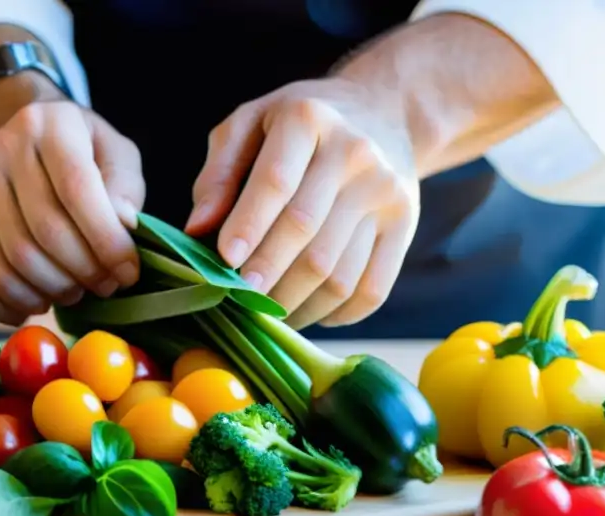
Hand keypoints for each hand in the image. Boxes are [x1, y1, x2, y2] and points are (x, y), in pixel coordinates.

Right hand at [0, 99, 144, 325]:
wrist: (21, 141)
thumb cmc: (80, 153)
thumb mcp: (114, 153)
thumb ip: (125, 187)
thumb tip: (122, 225)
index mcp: (49, 126)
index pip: (76, 190)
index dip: (106, 241)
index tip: (127, 273)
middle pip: (44, 232)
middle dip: (82, 272)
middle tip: (103, 286)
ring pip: (11, 262)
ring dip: (49, 292)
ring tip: (72, 293)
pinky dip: (7, 305)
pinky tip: (34, 306)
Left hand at [186, 77, 420, 328]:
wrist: (384, 111)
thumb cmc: (299, 125)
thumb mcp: (251, 124)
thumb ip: (219, 174)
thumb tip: (198, 229)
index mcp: (307, 118)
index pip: (276, 181)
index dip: (248, 226)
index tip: (223, 262)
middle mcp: (354, 152)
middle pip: (305, 231)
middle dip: (266, 274)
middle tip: (240, 300)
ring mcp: (385, 192)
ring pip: (337, 270)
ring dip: (296, 303)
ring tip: (268, 313)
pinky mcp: (406, 225)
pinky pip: (371, 288)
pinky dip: (337, 314)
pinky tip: (310, 312)